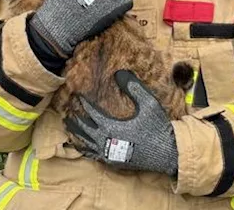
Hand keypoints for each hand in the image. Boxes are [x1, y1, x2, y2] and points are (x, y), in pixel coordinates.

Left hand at [64, 70, 179, 176]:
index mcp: (111, 127)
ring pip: (84, 143)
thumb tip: (119, 72)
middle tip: (67, 109)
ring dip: (75, 133)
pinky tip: (80, 144)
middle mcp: (105, 141)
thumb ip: (133, 87)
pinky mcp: (112, 162)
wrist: (167, 154)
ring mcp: (107, 154)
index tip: (76, 95)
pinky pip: (91, 155)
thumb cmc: (157, 128)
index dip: (82, 103)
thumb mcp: (148, 104)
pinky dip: (83, 148)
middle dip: (74, 118)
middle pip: (82, 128)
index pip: (91, 113)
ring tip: (68, 125)